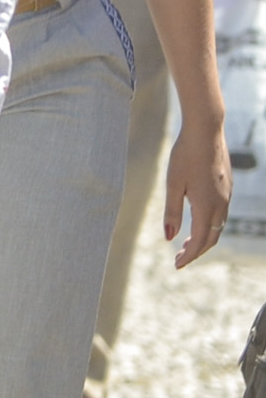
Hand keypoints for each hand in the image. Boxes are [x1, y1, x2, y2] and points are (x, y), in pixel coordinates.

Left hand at [161, 118, 230, 268]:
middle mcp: (221, 204)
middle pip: (212, 237)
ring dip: (204, 238)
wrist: (205, 131)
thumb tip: (169, 238)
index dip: (189, 256)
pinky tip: (197, 221)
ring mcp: (226, 195)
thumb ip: (172, 213)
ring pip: (218, 226)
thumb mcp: (172, 185)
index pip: (200, 241)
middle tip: (179, 259)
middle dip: (196, 251)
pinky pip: (221, 214)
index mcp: (206, 206)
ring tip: (185, 243)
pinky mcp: (227, 187)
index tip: (177, 266)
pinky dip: (210, 224)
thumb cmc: (184, 156)